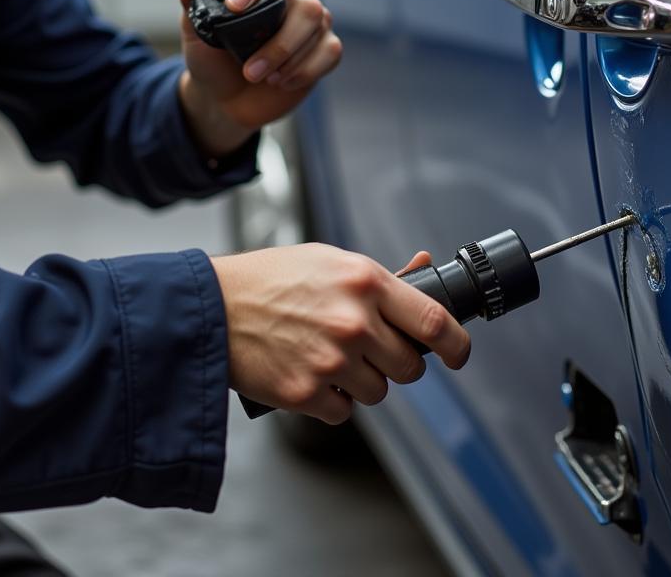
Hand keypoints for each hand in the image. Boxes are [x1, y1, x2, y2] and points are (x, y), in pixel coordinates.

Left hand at [178, 0, 341, 155]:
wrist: (225, 100)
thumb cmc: (213, 60)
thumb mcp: (197, 34)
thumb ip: (194, 6)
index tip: (234, 5)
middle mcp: (297, 0)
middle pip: (307, 4)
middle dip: (277, 42)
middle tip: (248, 68)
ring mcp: (315, 25)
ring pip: (315, 30)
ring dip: (284, 60)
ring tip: (256, 77)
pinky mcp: (325, 51)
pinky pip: (329, 53)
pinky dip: (302, 72)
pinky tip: (280, 82)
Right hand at [211, 244, 470, 423]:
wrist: (212, 307)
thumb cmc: (272, 278)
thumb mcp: (329, 260)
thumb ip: (380, 274)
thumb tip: (424, 265)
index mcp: (365, 281)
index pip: (434, 321)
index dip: (457, 344)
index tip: (458, 354)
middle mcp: (354, 321)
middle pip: (409, 367)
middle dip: (396, 363)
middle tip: (370, 350)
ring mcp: (332, 361)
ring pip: (378, 393)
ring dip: (362, 382)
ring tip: (328, 356)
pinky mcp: (308, 394)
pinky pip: (344, 411)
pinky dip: (331, 400)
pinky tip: (309, 372)